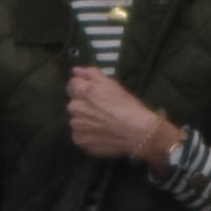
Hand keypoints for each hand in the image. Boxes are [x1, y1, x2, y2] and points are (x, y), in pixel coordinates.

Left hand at [66, 63, 181, 167]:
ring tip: (102, 123)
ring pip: (76, 120)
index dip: (82, 87)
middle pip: (73, 103)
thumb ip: (90, 74)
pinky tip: (101, 134)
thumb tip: (75, 70)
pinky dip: (87, 135)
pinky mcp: (80, 141)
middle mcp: (76, 108)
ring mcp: (77, 126)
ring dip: (84, 121)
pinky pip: (78, 136)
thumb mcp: (111, 84)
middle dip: (83, 105)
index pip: (72, 84)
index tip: (92, 94)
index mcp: (83, 91)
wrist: (137, 132)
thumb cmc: (127, 105)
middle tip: (101, 110)